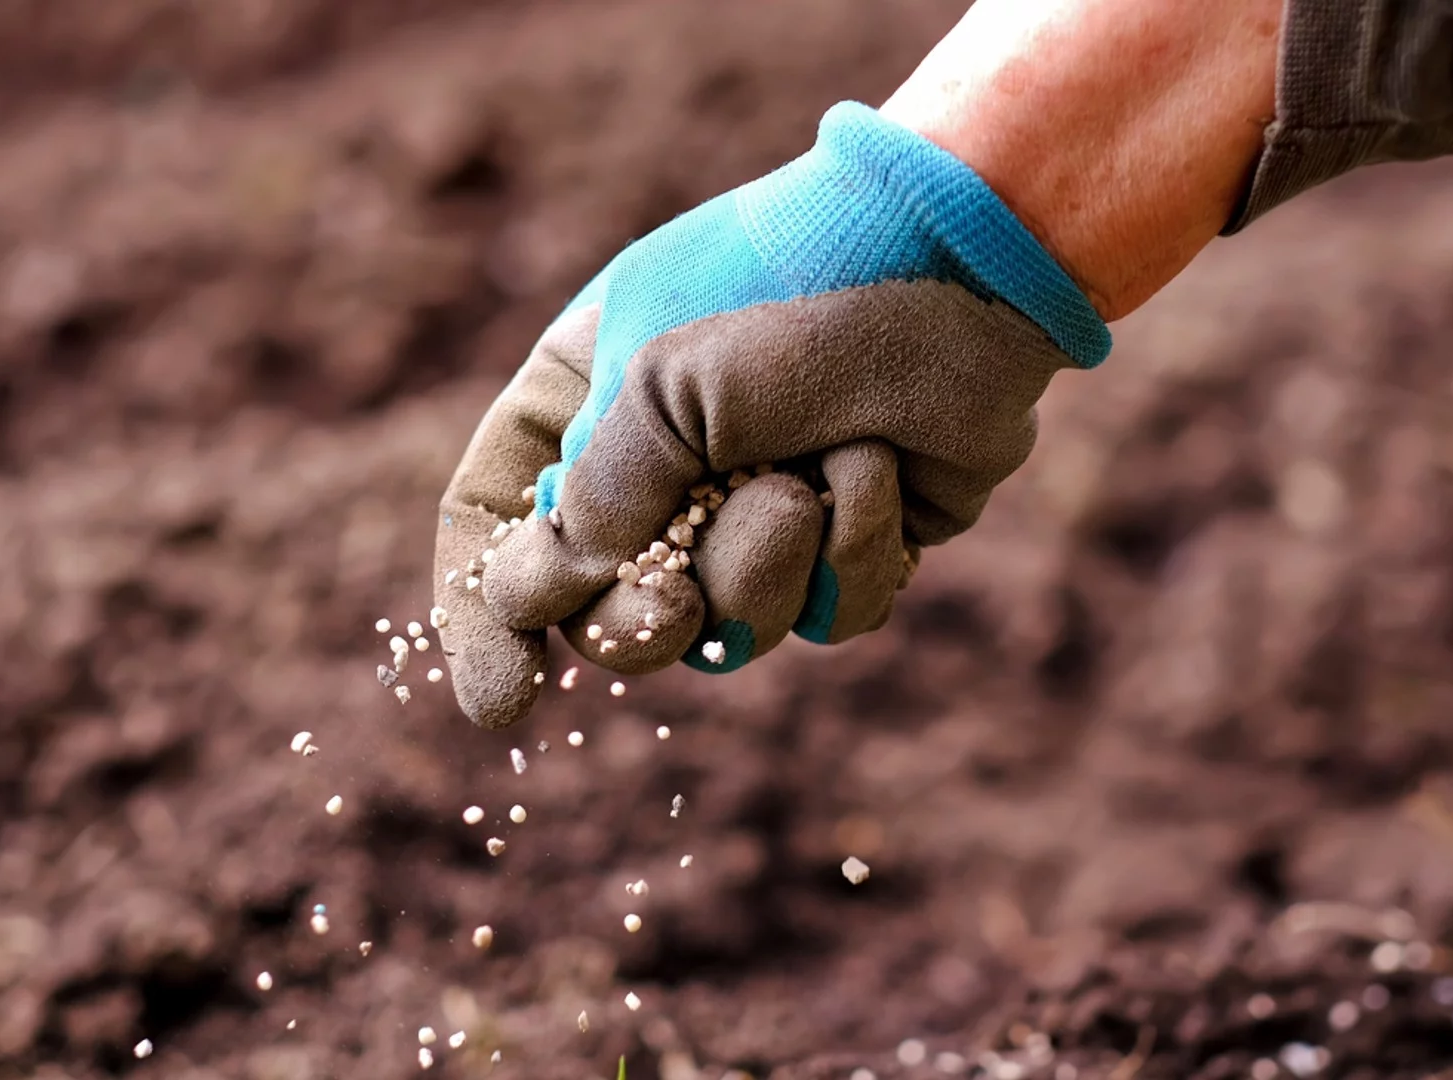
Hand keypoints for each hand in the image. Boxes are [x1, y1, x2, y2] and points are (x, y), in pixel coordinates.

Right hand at [432, 102, 1108, 727]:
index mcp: (585, 400)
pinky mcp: (853, 542)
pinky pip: (827, 619)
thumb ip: (595, 499)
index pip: (496, 523)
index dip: (486, 618)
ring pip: (727, 629)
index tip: (508, 701)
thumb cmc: (795, 288)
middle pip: (606, 612)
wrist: (966, 259)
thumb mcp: (659, 379)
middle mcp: (664, 465)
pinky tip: (879, 470)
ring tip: (806, 477)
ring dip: (763, 565)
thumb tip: (544, 599)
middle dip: (640, 624)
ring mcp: (760, 510)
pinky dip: (853, 555)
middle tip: (670, 607)